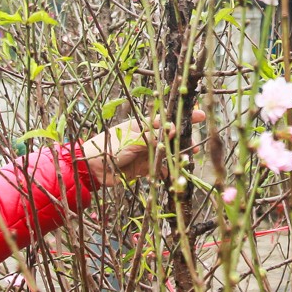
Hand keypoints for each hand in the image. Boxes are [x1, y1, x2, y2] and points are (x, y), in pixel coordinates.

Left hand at [79, 109, 205, 184]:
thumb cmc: (108, 147)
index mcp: (142, 126)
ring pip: (167, 153)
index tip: (199, 115)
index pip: (165, 119)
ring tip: (187, 160)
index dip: (181, 117)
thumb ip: (152, 137)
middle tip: (194, 145)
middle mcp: (146, 138)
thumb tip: (172, 129)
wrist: (92, 169)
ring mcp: (146, 153)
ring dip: (177, 157)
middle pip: (169, 137)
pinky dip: (167, 172)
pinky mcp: (144, 169)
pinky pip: (159, 169)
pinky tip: (174, 175)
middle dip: (183, 140)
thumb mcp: (131, 140)